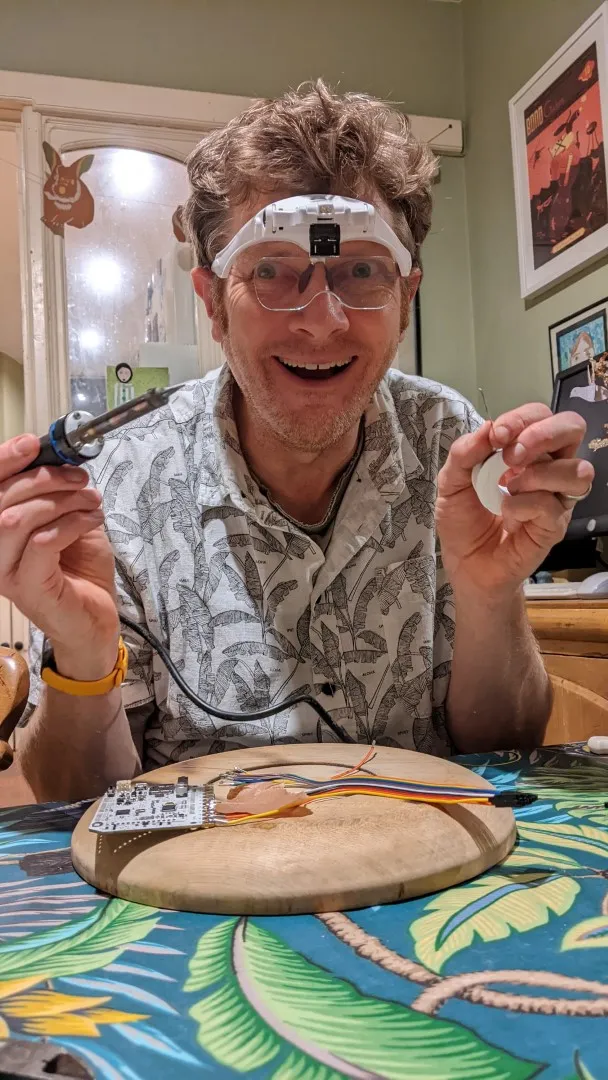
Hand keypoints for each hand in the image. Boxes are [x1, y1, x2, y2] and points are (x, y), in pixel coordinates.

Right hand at [0, 434, 119, 678]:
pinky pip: (43, 542)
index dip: (3, 461)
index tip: (31, 444)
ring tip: (90, 500)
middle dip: (44, 478)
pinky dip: (70, 523)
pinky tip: (90, 520)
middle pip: (1, 498)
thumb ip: (55, 493)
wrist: (96, 619)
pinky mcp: (29, 586)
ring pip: (16, 519)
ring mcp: (7, 571)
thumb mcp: (67, 520)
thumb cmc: (80, 571)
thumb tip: (58, 458)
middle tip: (78, 479)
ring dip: (60, 501)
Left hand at [436, 404, 592, 597]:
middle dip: (543, 434)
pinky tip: (506, 514)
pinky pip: (551, 506)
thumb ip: (464, 453)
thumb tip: (487, 428)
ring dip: (538, 473)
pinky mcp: (554, 526)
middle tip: (512, 455)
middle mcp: (547, 468)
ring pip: (577, 470)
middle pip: (573, 429)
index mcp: (525, 451)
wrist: (465, 565)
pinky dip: (523, 505)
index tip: (497, 435)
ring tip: (508, 487)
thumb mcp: (451, 482)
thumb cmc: (464, 521)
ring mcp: (555, 498)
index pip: (540, 416)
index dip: (522, 418)